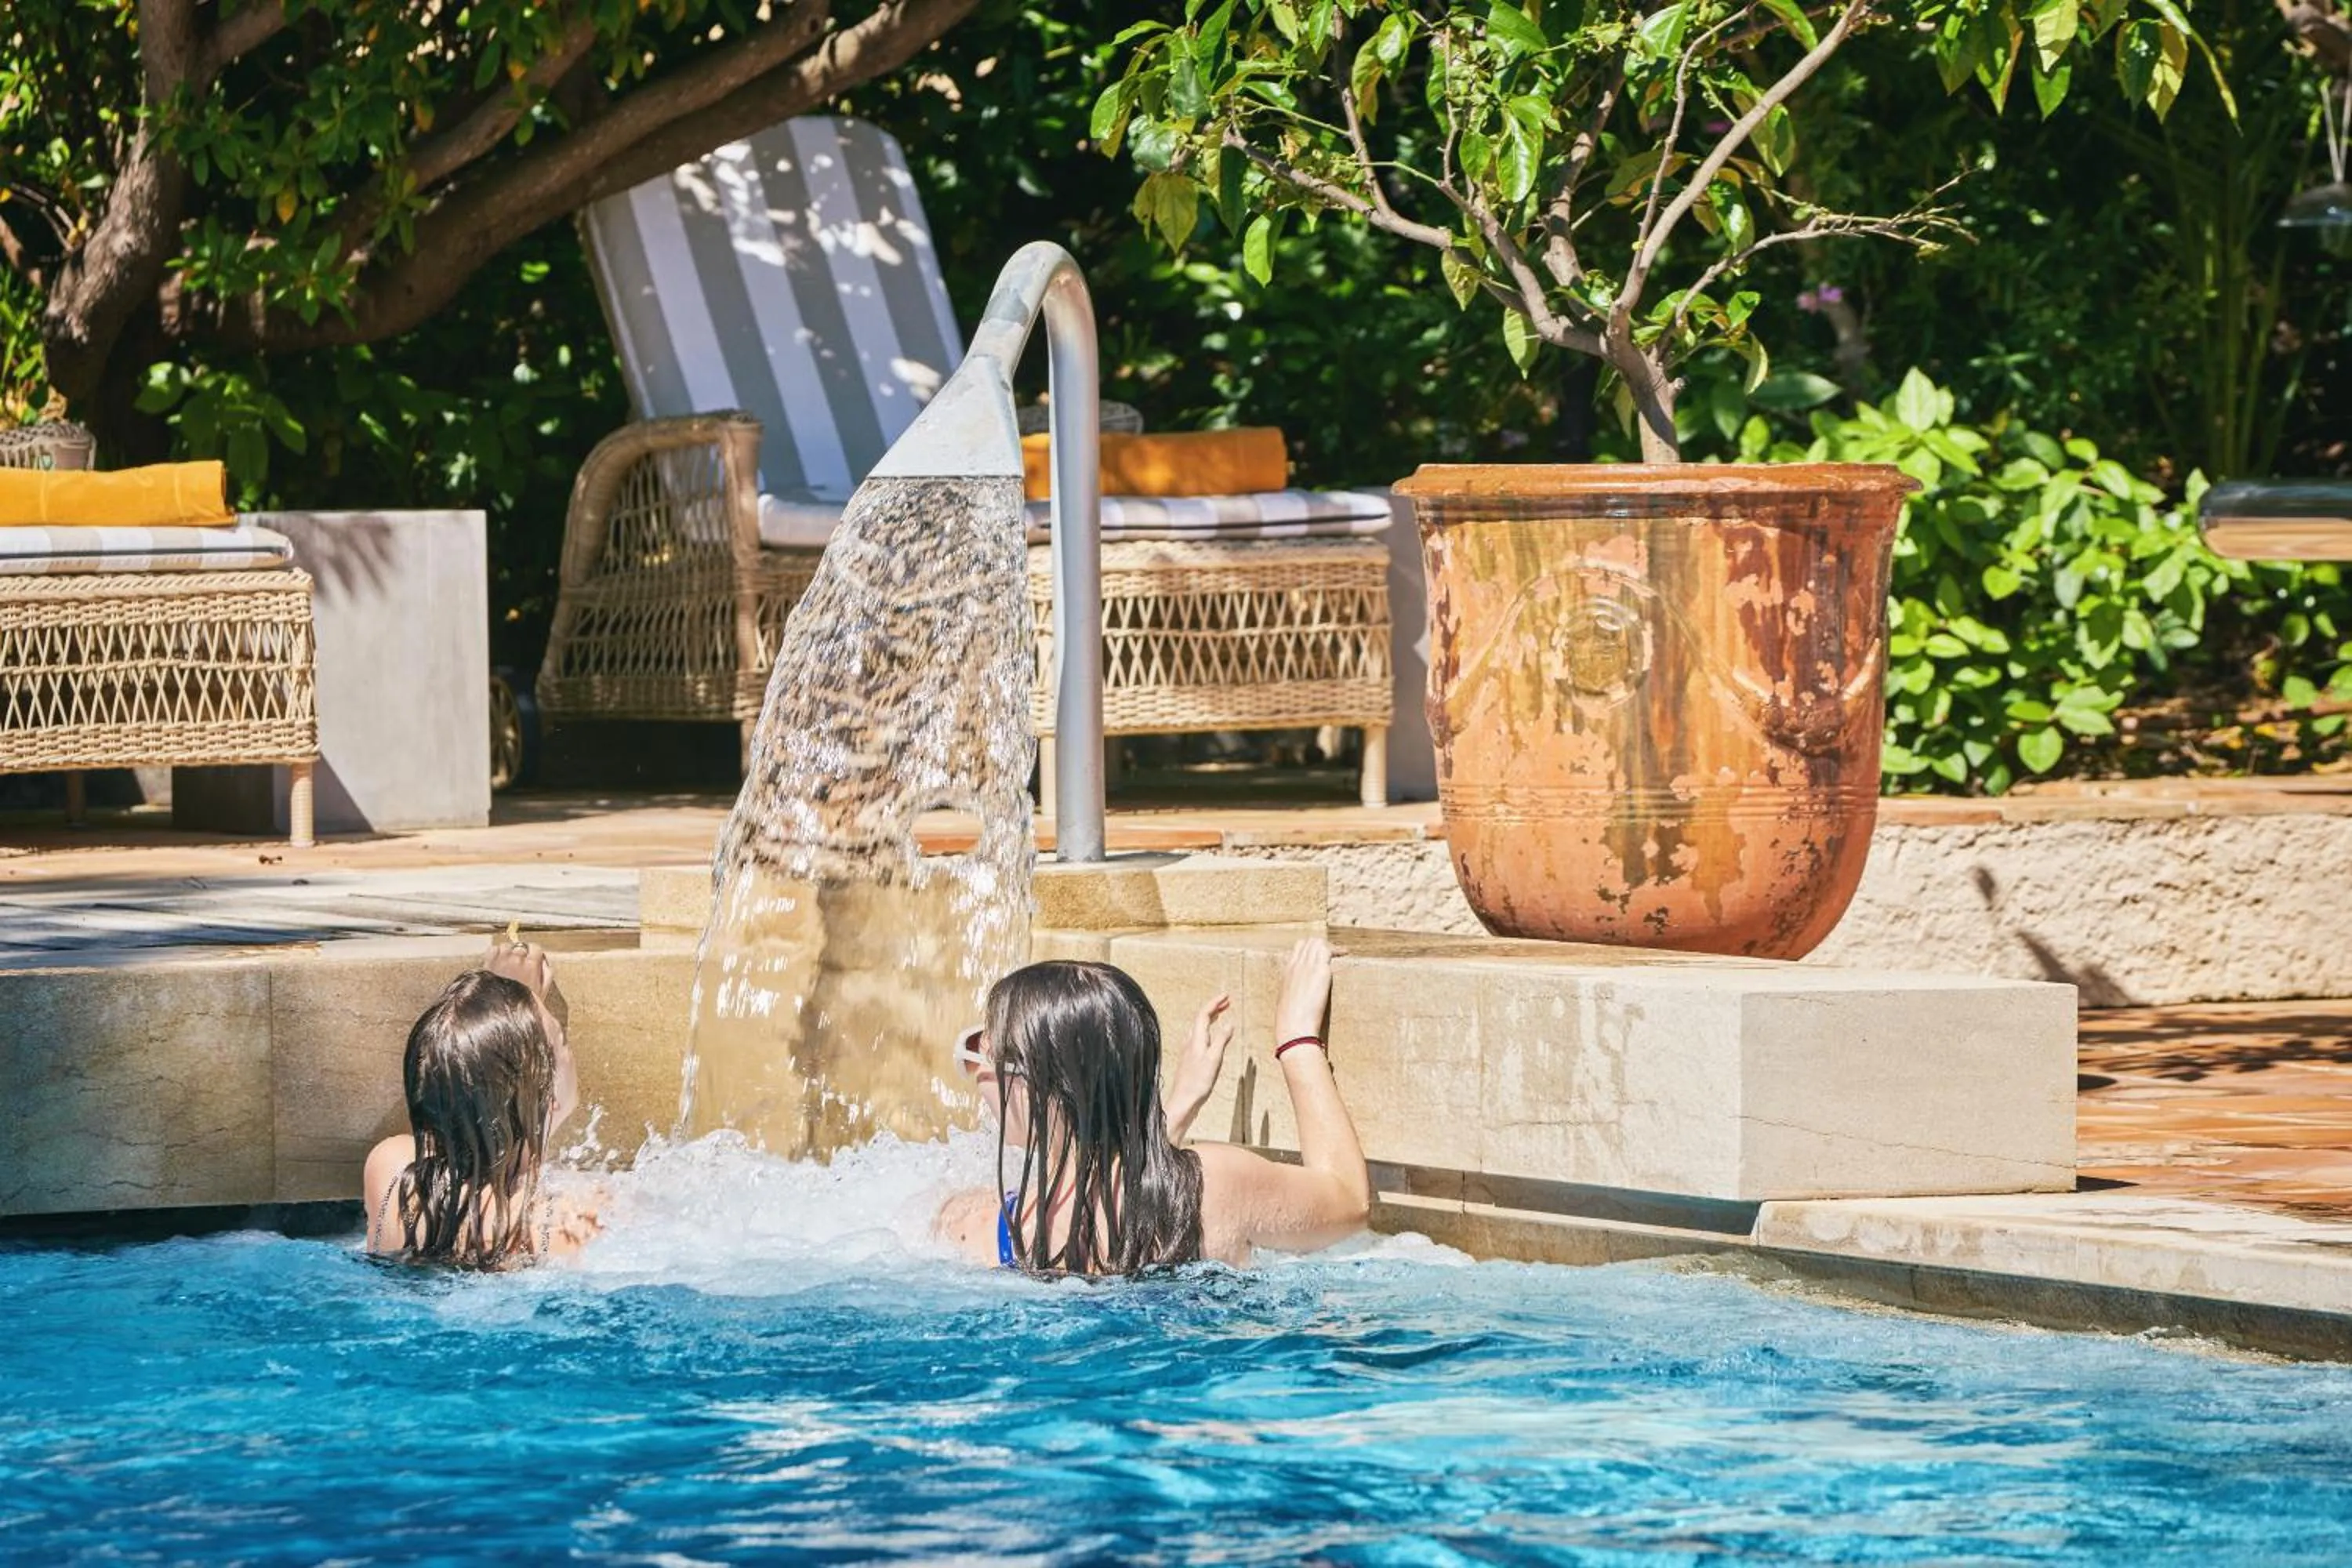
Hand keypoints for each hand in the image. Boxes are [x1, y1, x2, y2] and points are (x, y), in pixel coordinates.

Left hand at [485, 937, 553, 999]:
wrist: (501, 1012)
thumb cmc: (522, 1003)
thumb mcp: (543, 991)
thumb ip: (547, 973)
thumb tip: (544, 961)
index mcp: (532, 965)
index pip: (535, 947)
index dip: (533, 953)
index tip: (531, 958)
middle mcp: (518, 959)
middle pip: (521, 947)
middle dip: (519, 954)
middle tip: (517, 966)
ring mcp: (502, 959)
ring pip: (506, 946)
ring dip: (506, 953)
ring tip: (505, 965)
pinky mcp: (489, 961)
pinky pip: (493, 949)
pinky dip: (494, 953)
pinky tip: (495, 963)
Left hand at [1166, 994, 1232, 1140]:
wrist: (1183, 1101)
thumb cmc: (1197, 1083)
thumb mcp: (1214, 1059)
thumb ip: (1221, 1040)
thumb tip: (1229, 1023)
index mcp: (1196, 1039)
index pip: (1204, 1013)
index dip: (1214, 1002)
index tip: (1226, 996)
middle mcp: (1190, 1042)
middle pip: (1201, 1018)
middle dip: (1214, 1008)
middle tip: (1227, 1002)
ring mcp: (1188, 1050)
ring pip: (1199, 1027)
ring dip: (1211, 1018)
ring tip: (1221, 1014)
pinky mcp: (1189, 1059)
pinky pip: (1199, 1037)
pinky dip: (1208, 1030)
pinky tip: (1212, 1036)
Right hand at [1274, 936, 1334, 1049]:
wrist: (1294, 1028)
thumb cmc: (1290, 1024)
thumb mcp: (1288, 1005)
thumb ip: (1295, 996)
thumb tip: (1302, 1000)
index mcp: (1287, 973)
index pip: (1298, 949)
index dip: (1310, 949)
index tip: (1320, 955)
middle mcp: (1295, 966)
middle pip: (1308, 942)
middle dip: (1322, 945)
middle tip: (1334, 953)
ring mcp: (1307, 967)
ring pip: (1317, 943)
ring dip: (1330, 946)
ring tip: (1341, 952)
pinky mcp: (1320, 971)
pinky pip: (1328, 951)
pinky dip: (1338, 950)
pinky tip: (1346, 953)